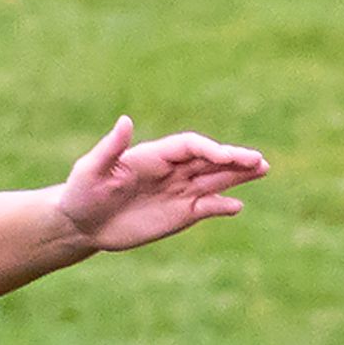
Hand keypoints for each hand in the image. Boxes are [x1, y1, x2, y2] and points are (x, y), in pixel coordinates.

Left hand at [56, 116, 268, 252]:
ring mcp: (179, 191)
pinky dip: (222, 206)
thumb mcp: (90, 169)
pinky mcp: (180, 213)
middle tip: (258, 160)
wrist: (80, 223)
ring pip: (215, 179)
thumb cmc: (81, 192)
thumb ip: (110, 147)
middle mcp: (172, 170)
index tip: (223, 156)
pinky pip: (206, 207)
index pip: (189, 146)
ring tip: (263, 169)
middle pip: (209, 160)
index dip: (208, 150)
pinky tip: (236, 206)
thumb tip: (125, 120)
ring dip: (238, 175)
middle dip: (234, 159)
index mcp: (154, 155)